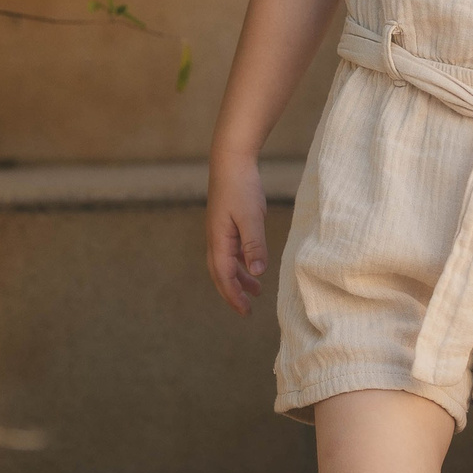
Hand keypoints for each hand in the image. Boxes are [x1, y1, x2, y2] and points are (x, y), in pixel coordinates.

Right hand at [205, 157, 269, 313]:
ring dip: (238, 279)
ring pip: (226, 263)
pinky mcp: (226, 224)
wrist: (230, 161)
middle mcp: (215, 239)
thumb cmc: (241, 187)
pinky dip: (241, 263)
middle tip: (246, 311)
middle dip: (232, 293)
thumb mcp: (251, 217)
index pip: (224, 276)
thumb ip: (254, 245)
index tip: (246, 311)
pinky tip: (253, 265)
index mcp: (219, 241)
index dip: (234, 295)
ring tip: (256, 291)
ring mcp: (219, 232)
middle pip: (220, 274)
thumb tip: (257, 273)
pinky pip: (231, 251)